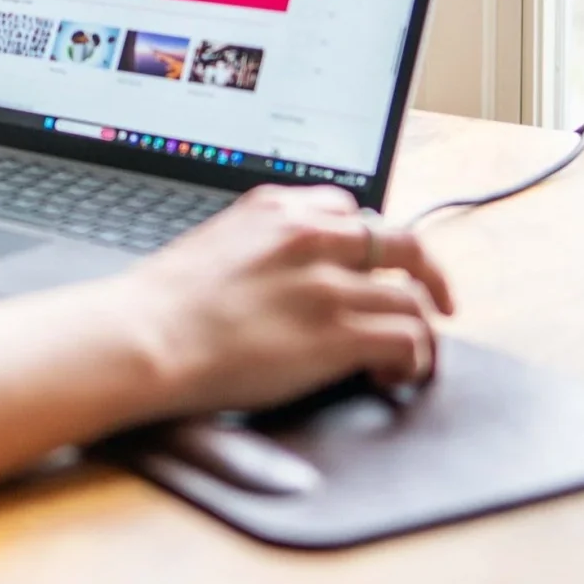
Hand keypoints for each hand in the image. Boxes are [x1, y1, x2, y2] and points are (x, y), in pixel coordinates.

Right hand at [115, 184, 454, 416]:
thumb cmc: (161, 304)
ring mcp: (328, 282)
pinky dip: (413, 359)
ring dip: (419, 330)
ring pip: (412, 296)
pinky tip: (392, 376)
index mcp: (276, 208)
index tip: (377, 265)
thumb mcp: (213, 245)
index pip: (349, 209)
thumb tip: (278, 278)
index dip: (370, 243)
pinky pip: (409, 338)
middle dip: (427, 273)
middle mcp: (310, 234)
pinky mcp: (338, 331)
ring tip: (407, 357)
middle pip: (400, 241)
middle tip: (438, 300)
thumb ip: (259, 248)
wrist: (144, 336)